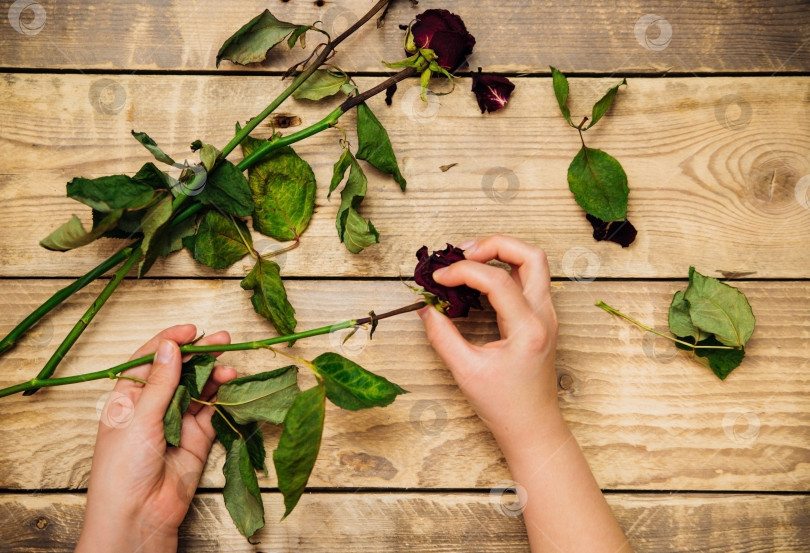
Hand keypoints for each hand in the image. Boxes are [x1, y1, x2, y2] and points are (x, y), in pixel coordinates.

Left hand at [75, 325, 235, 552]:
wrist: (137, 517)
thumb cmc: (122, 470)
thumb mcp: (138, 419)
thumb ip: (161, 383)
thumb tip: (171, 347)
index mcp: (127, 399)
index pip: (149, 360)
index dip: (169, 342)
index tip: (190, 330)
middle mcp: (152, 407)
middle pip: (179, 371)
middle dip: (200, 354)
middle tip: (222, 339)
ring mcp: (176, 423)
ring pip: (199, 389)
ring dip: (214, 374)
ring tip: (230, 363)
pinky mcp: (197, 439)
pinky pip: (212, 411)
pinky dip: (223, 397)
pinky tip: (232, 384)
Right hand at [420, 236, 631, 551]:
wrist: (533, 428)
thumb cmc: (504, 406)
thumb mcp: (466, 371)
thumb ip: (443, 336)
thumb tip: (425, 309)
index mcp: (529, 328)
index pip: (497, 279)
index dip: (463, 271)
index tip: (438, 279)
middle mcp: (544, 316)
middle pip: (531, 255)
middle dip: (494, 245)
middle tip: (462, 253)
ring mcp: (547, 315)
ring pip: (533, 263)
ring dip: (501, 254)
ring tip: (467, 262)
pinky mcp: (541, 319)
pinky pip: (527, 280)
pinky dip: (503, 270)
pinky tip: (477, 281)